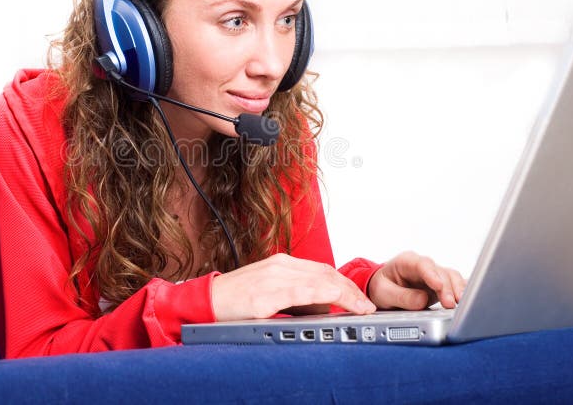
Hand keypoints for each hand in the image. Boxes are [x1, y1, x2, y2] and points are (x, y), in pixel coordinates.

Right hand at [211, 253, 376, 320]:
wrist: (204, 301)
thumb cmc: (234, 298)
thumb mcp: (268, 289)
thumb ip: (292, 293)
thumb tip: (321, 306)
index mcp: (281, 264)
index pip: (322, 270)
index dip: (345, 283)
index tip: (361, 297)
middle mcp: (279, 267)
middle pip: (325, 274)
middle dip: (351, 290)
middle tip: (368, 306)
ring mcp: (272, 280)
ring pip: (318, 281)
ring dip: (345, 295)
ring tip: (360, 308)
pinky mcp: (264, 296)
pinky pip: (300, 293)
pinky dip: (323, 295)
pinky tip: (335, 301)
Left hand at [368, 251, 466, 309]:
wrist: (384, 291)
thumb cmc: (382, 288)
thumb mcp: (384, 293)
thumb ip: (402, 296)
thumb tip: (422, 300)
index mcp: (406, 261)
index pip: (421, 264)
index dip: (431, 274)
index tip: (437, 285)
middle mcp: (423, 266)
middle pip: (440, 272)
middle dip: (446, 288)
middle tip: (449, 304)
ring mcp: (434, 275)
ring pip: (451, 277)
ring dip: (458, 290)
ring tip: (460, 305)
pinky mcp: (442, 285)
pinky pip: (456, 284)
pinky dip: (462, 291)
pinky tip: (468, 300)